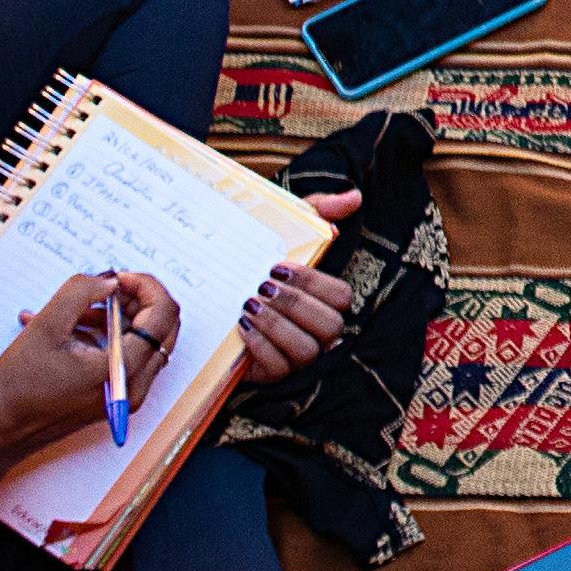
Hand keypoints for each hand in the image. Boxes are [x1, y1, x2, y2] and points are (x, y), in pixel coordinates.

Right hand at [0, 270, 181, 477]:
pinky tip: (65, 329)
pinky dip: (102, 337)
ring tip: (72, 311)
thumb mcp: (47, 326)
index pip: (163, 315)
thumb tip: (111, 279)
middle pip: (160, 329)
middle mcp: (132, 388)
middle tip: (102, 287)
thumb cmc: (14, 386)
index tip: (117, 276)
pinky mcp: (108, 399)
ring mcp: (122, 396)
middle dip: (135, 300)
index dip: (145, 286)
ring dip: (114, 318)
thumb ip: (82, 292)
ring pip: (140, 342)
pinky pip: (121, 358)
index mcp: (124, 371)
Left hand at [236, 192, 363, 381]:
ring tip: (249, 305)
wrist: (217, 291)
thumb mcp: (286, 230)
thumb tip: (354, 197)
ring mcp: (297, 355)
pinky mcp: (273, 373)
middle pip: (329, 325)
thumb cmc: (259, 262)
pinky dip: (261, 346)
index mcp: (326, 299)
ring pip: (305, 350)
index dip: (313, 283)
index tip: (279, 267)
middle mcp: (319, 330)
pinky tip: (242, 325)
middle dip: (294, 305)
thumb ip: (319, 210)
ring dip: (277, 326)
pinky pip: (279, 368)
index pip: (341, 296)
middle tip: (262, 287)